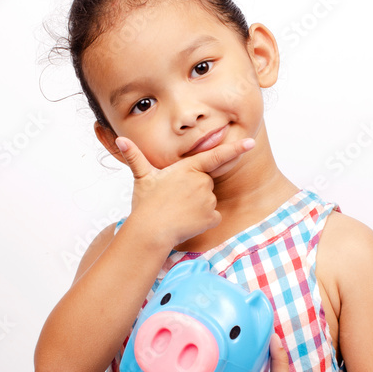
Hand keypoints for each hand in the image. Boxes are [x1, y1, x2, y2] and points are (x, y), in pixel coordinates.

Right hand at [115, 135, 254, 248]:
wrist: (151, 231)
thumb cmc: (145, 204)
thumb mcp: (141, 178)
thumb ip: (135, 157)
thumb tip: (121, 140)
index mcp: (188, 168)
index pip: (216, 155)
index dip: (235, 148)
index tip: (251, 142)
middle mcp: (202, 182)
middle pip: (206, 182)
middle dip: (194, 189)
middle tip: (174, 198)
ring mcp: (208, 200)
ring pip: (209, 200)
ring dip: (197, 206)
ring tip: (177, 211)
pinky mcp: (211, 217)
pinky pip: (212, 217)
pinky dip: (203, 220)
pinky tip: (187, 222)